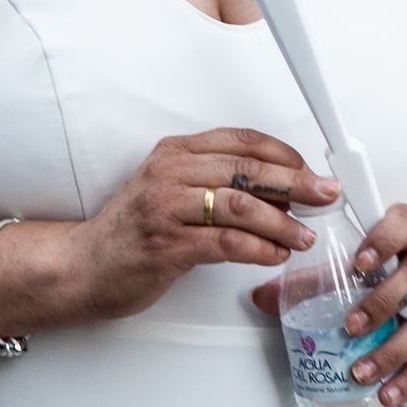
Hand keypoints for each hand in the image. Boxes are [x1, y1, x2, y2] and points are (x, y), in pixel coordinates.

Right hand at [68, 129, 335, 322]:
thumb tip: (279, 193)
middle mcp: (170, 173)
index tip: (311, 170)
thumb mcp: (172, 191)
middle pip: (247, 168)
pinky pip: (226, 242)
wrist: (82, 266)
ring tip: (303, 236)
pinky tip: (274, 255)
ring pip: (240, 205)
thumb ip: (217, 184)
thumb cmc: (132, 232)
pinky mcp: (166, 244)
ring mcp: (166, 207)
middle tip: (324, 195)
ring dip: (282, 222)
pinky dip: (259, 249)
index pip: (241, 141)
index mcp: (175, 152)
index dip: (284, 153)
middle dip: (295, 182)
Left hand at [303, 202, 406, 406]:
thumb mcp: (367, 264)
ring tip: (361, 371)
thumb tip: (262, 295)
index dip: (385, 238)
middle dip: (384, 300)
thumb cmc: (403, 271)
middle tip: (350, 326)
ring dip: (394, 350)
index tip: (359, 262)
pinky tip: (387, 393)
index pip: (406, 222)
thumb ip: (315, 278)